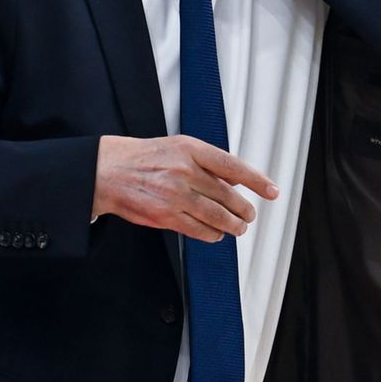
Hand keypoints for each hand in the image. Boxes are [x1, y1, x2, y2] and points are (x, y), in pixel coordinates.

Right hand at [92, 135, 278, 242]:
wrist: (108, 171)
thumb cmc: (145, 158)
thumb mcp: (178, 147)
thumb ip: (206, 163)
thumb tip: (234, 181)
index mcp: (191, 149)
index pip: (233, 166)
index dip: (257, 180)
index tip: (272, 191)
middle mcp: (185, 170)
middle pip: (228, 195)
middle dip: (244, 209)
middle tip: (250, 215)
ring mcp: (175, 194)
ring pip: (216, 216)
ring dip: (233, 225)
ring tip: (239, 227)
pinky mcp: (165, 215)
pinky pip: (198, 229)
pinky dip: (212, 234)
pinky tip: (217, 234)